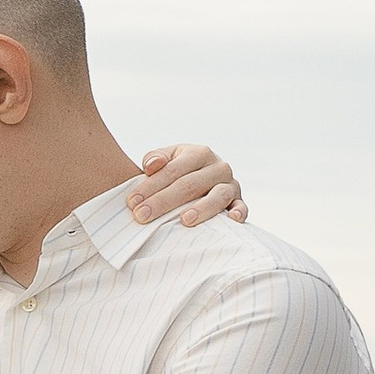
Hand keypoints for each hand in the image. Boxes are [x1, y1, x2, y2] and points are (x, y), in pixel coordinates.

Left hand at [132, 142, 248, 227]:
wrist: (201, 178)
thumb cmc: (177, 172)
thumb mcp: (165, 160)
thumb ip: (154, 159)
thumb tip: (152, 166)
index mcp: (199, 153)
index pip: (172, 170)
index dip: (150, 186)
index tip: (132, 202)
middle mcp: (218, 167)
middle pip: (189, 185)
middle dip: (164, 201)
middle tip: (142, 216)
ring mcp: (231, 184)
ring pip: (218, 196)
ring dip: (202, 208)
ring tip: (183, 220)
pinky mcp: (239, 201)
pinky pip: (242, 207)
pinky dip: (239, 212)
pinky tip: (231, 220)